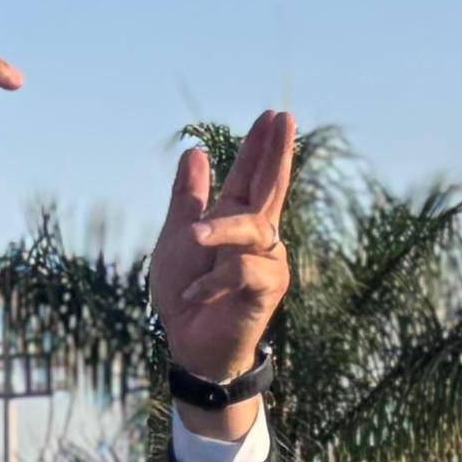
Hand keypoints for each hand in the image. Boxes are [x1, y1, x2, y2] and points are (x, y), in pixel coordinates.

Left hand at [152, 112, 293, 438]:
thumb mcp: (178, 238)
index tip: (273, 115)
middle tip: (283, 118)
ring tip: (193, 238)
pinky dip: (214, 280)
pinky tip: (196, 294)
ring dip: (220, 231)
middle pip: (271, 188)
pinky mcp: (267, 289)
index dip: (261, 148)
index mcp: (236, 222)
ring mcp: (267, 262)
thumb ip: (189, 198)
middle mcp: (258, 238)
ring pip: (251, 229)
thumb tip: (195, 152)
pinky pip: (243, 269)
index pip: (252, 178)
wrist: (187, 345)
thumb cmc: (184, 295)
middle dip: (275, 153)